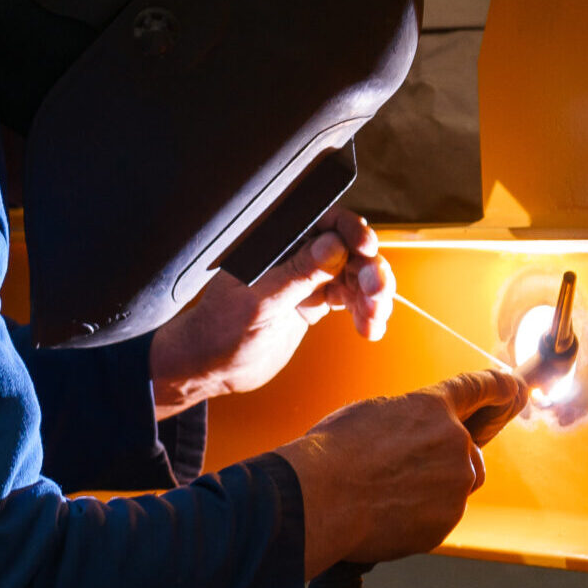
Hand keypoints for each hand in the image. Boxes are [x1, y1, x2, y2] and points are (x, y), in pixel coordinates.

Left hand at [148, 206, 394, 418]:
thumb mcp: (260, 303)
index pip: (323, 220)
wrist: (212, 367)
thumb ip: (297, 274)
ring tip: (374, 320)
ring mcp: (306, 277)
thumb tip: (334, 245)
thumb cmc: (219, 330)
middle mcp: (293, 253)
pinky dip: (366, 311)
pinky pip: (350, 298)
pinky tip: (370, 329)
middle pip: (348, 248)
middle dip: (369, 269)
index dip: (351, 230)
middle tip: (376, 295)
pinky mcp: (314, 300)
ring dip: (373, 294)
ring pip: (354, 273)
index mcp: (275, 241)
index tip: (366, 250)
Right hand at [271, 369, 525, 577]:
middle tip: (402, 473)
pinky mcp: (447, 520)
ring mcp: (455, 483)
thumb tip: (417, 436)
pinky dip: (421, 517)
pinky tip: (387, 514)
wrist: (320, 497)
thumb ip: (408, 420)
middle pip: (468, 453)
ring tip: (387, 495)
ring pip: (457, 486)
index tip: (517, 387)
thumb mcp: (371, 415)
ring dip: (434, 490)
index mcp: (432, 407)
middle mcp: (454, 442)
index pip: (478, 389)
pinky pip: (442, 516)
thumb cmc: (333, 453)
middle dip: (444, 462)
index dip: (500, 387)